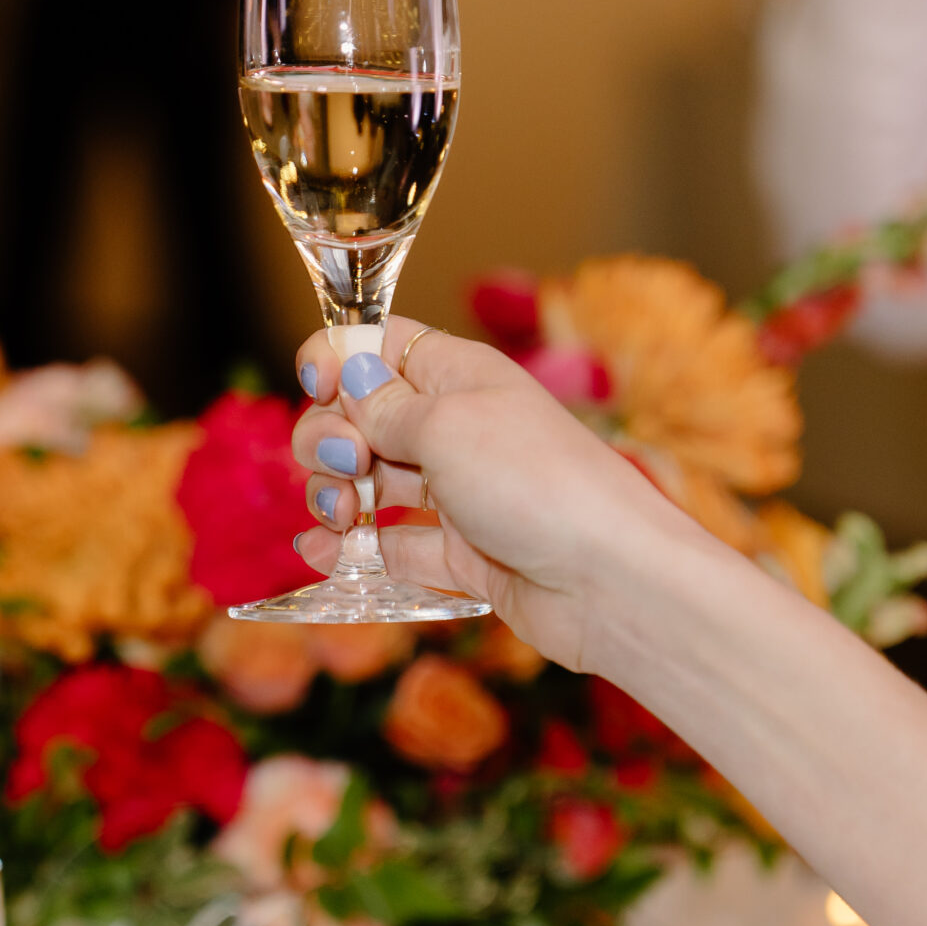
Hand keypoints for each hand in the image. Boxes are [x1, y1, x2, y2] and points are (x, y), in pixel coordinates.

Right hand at [290, 316, 698, 676]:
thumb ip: (383, 406)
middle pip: (361, 418)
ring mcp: (457, 492)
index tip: (318, 387)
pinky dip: (353, 547)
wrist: (608, 579)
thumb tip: (347, 376)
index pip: (381, 346)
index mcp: (457, 375)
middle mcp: (455, 427)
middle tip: (346, 463)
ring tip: (340, 516)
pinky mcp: (459, 553)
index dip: (338, 360)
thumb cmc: (538, 482)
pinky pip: (390, 543)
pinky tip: (324, 552)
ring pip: (369, 482)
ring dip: (334, 493)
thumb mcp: (446, 425)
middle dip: (330, 437)